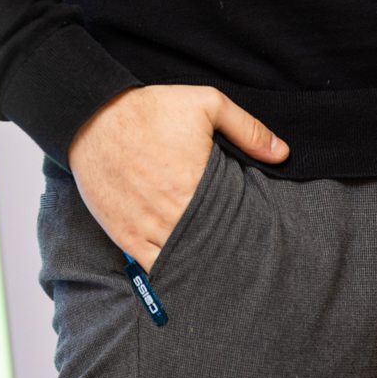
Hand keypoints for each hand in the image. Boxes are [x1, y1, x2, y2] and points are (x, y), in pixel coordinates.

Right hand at [68, 85, 288, 270]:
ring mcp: (145, 228)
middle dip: (224, 251)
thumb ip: (248, 129)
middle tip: (242, 260)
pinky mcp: (124, 235)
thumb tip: (283, 152)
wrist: (94, 115)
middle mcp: (171, 213)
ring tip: (217, 269)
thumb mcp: (207, 104)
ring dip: (198, 265)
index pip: (232, 223)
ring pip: (181, 262)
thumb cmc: (151, 109)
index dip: (243, 232)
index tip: (254, 237)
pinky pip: (150, 266)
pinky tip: (184, 273)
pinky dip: (168, 272)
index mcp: (195, 185)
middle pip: (208, 246)